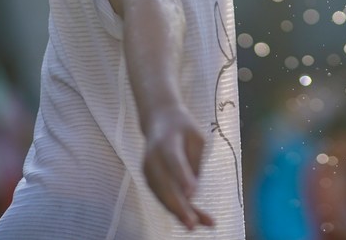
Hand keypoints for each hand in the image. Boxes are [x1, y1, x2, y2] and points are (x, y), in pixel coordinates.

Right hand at [142, 105, 214, 229]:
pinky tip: (191, 218)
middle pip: (164, 185)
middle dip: (178, 206)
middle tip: (193, 224)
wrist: (159, 119)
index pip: (174, 161)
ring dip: (177, 213)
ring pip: (161, 196)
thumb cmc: (183, 127)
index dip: (182, 177)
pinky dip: (174, 209)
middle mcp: (152, 158)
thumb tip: (192, 192)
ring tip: (197, 225)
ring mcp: (148, 170)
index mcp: (166, 142)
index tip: (192, 194)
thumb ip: (195, 161)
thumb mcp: (197, 136)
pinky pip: (162, 196)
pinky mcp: (149, 179)